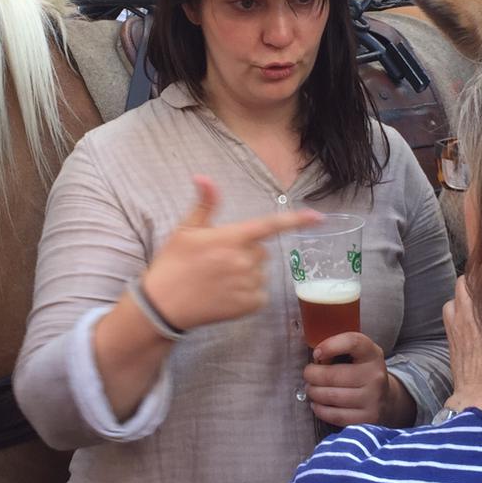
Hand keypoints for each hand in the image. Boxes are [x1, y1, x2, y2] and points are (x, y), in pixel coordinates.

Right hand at [140, 177, 318, 331]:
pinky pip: (260, 294)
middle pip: (261, 251)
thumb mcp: (185, 230)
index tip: (319, 217)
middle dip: (246, 252)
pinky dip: (247, 295)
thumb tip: (203, 177)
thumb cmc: (172, 263)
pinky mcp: (249, 305)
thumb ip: (204, 204)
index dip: (296, 220)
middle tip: (218, 261)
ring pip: (260, 272)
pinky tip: (224, 295)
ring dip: (246, 274)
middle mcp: (243, 260)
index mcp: (230, 238)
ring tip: (218, 280)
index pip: (269, 225)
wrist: (162, 305)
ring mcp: (248, 284)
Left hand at [304, 332, 392, 426]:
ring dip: (314, 393)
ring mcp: (373, 399)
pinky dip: (320, 410)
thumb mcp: (357, 353)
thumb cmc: (362, 372)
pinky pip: (335, 415)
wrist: (386, 399)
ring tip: (311, 389)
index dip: (330, 346)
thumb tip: (315, 356)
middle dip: (312, 375)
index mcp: (372, 354)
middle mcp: (375, 376)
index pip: (353, 343)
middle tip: (308, 374)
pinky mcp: (367, 418)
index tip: (316, 353)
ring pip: (331, 396)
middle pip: (333, 375)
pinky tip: (317, 404)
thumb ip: (338, 348)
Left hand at [442, 276, 481, 410]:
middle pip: (464, 283)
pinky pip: (448, 314)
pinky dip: (456, 312)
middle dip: (474, 281)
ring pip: (453, 298)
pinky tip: (469, 320)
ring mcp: (455, 328)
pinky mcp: (450, 341)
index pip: (480, 279)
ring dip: (462, 297)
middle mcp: (467, 318)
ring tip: (479, 301)